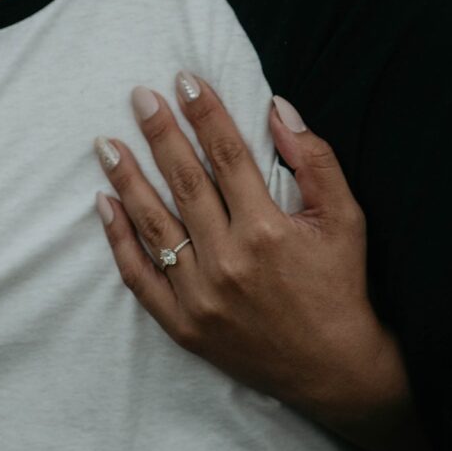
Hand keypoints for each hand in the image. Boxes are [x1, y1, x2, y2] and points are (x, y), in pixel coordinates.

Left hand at [94, 73, 432, 450]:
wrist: (333, 370)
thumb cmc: (341, 287)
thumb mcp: (346, 220)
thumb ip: (315, 161)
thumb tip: (278, 108)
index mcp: (267, 230)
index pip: (227, 156)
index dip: (205, 113)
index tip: (184, 80)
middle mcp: (228, 261)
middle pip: (184, 183)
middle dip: (160, 134)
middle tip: (138, 97)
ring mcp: (200, 296)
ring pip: (154, 225)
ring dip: (127, 179)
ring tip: (106, 144)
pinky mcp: (183, 325)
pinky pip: (140, 277)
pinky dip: (119, 240)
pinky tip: (105, 205)